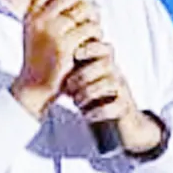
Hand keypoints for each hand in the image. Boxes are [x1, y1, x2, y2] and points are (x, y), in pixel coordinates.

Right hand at [10, 0, 101, 117]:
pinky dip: (96, 37)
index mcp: (31, 12)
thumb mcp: (40, 31)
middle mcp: (39, 18)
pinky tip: (90, 46)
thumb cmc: (42, 59)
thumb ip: (53, 11)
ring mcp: (51, 31)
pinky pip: (91, 30)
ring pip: (85, 11)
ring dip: (94, 21)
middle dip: (89, 3)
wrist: (34, 88)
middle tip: (92, 16)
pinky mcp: (65, 45)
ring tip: (90, 34)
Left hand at [63, 38, 162, 155]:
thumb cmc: (91, 98)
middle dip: (84, 75)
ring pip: (110, 83)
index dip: (92, 48)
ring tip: (76, 102)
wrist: (113, 124)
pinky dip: (98, 111)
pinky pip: (116, 106)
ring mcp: (122, 91)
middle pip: (105, 64)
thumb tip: (47, 59)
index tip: (76, 54)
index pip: (105, 49)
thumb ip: (71, 68)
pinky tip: (86, 115)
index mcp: (105, 65)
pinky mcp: (124, 108)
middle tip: (69, 87)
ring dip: (89, 93)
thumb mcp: (81, 80)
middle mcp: (115, 75)